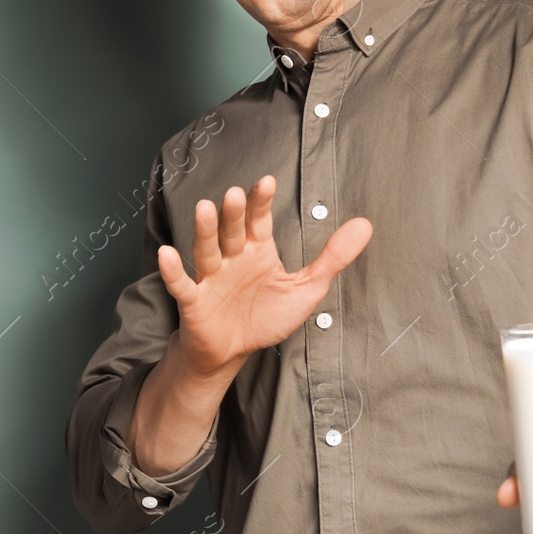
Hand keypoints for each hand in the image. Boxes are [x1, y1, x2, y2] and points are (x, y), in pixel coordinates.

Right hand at [157, 174, 372, 376]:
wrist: (233, 352)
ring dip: (205, 230)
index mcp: (257, 251)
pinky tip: (167, 255)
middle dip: (234, 213)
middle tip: (236, 193)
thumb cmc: (265, 315)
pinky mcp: (194, 301)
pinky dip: (171, 271)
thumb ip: (333, 258)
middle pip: (232, 230)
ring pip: (206, 249)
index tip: (267, 181)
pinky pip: (182, 284)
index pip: (259, 220)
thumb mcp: (306, 288)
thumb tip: (366, 224)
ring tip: (204, 207)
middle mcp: (232, 258)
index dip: (261, 202)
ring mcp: (210, 278)